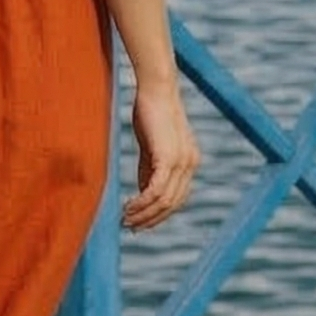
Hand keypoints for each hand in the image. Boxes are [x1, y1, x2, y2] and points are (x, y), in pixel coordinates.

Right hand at [122, 79, 198, 231]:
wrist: (155, 88)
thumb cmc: (150, 112)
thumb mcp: (151, 146)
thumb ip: (149, 170)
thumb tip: (143, 195)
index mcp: (189, 161)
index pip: (177, 198)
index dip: (159, 214)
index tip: (139, 222)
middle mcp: (190, 164)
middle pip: (172, 204)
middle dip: (150, 219)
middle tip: (129, 226)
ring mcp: (182, 162)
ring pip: (164, 201)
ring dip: (144, 214)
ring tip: (125, 219)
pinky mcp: (169, 158)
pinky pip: (156, 190)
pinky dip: (141, 202)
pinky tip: (128, 206)